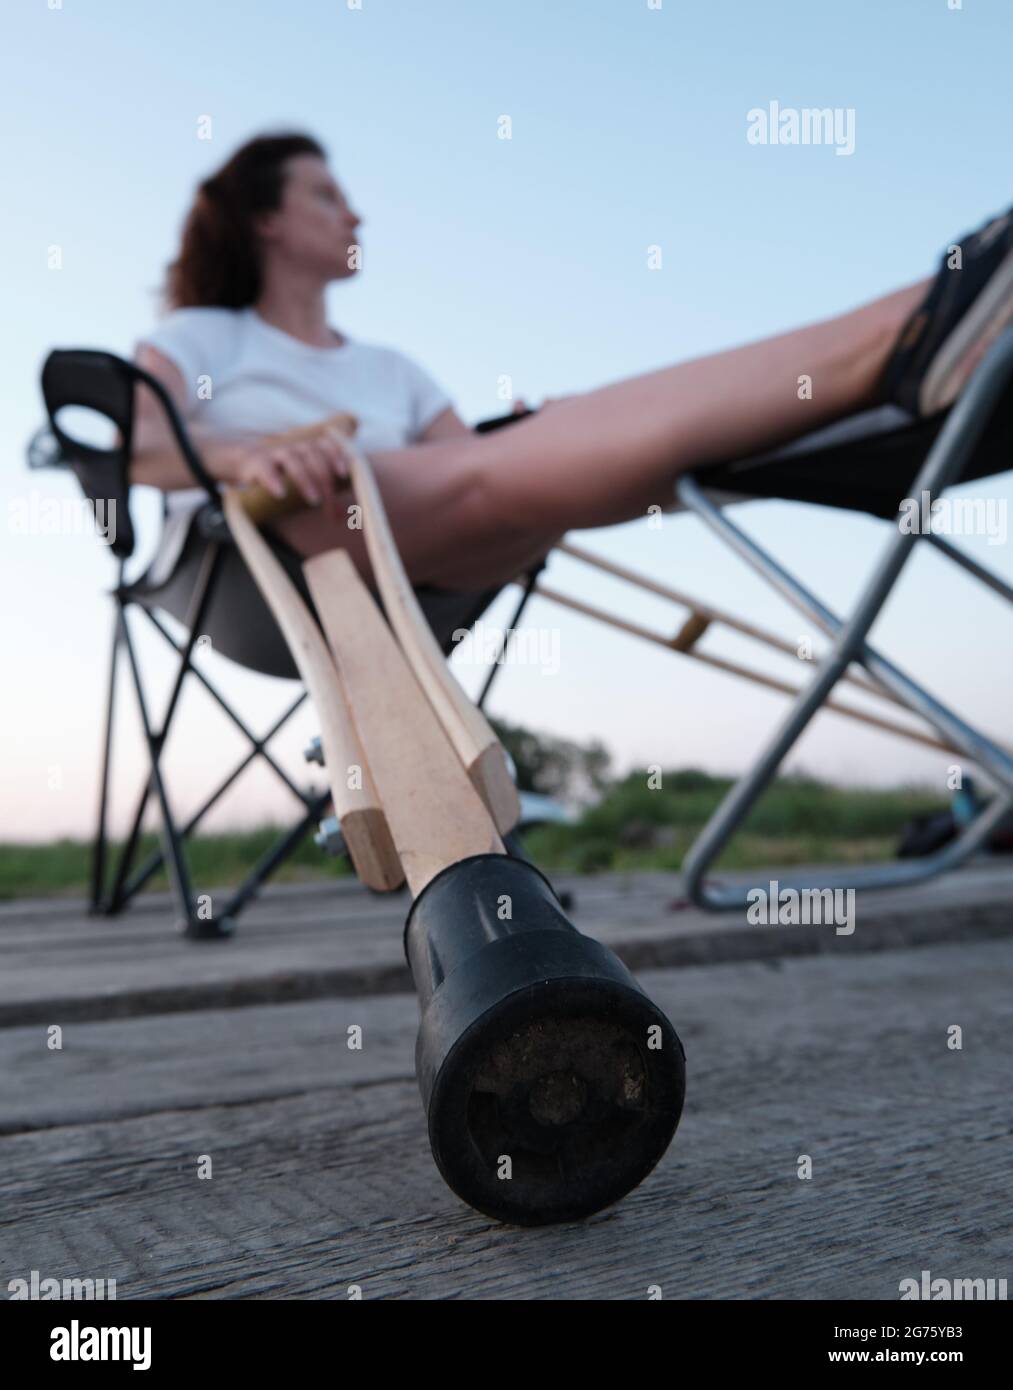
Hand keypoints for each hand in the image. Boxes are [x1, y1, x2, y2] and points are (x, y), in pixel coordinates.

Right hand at [236, 425, 352, 519]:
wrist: (247, 464)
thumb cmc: (283, 475)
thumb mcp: (305, 481)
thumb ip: (324, 494)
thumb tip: (343, 517)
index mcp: (308, 449)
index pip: (325, 446)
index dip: (335, 456)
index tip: (343, 473)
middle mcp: (294, 448)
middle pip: (313, 456)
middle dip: (324, 478)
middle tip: (330, 502)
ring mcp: (276, 454)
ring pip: (293, 461)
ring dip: (306, 481)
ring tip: (314, 500)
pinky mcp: (258, 463)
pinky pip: (267, 469)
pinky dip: (274, 481)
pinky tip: (281, 494)